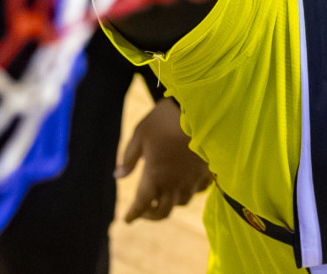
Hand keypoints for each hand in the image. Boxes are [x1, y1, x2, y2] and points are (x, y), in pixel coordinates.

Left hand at [118, 96, 213, 222]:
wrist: (199, 107)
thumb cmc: (164, 119)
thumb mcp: (140, 134)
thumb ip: (128, 158)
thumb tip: (118, 176)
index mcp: (155, 176)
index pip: (142, 204)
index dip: (133, 214)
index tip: (127, 219)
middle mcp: (174, 183)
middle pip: (163, 212)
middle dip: (151, 215)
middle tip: (144, 212)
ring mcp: (193, 179)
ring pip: (181, 202)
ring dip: (170, 203)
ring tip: (165, 196)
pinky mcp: (208, 171)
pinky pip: (199, 189)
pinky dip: (190, 190)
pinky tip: (186, 184)